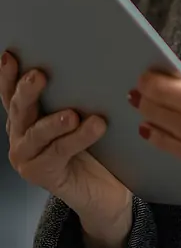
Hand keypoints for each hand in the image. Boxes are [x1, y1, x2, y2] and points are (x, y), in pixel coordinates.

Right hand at [0, 51, 131, 234]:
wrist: (104, 191)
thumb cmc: (94, 148)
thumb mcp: (82, 114)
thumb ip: (77, 93)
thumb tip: (91, 60)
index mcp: (26, 117)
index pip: (12, 92)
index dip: (8, 75)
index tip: (10, 55)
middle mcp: (21, 136)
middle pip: (19, 109)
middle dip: (26, 91)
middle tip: (38, 75)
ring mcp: (28, 157)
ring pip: (37, 133)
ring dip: (54, 122)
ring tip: (71, 115)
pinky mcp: (43, 174)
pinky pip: (60, 152)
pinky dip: (78, 139)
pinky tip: (94, 128)